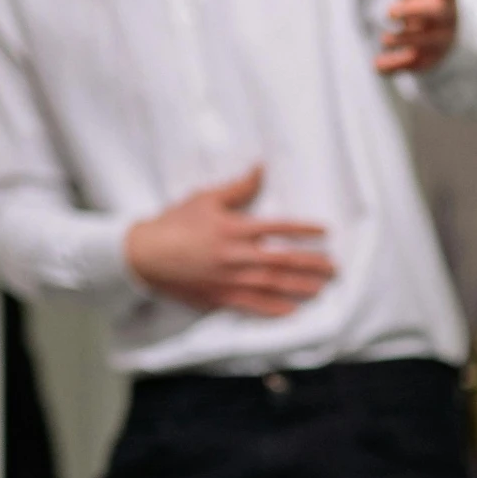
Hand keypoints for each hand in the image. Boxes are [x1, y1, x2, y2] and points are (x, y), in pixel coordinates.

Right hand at [124, 165, 334, 315]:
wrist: (141, 255)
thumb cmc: (173, 223)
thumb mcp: (205, 199)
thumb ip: (238, 187)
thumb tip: (261, 167)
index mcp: (234, 229)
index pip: (277, 228)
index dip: (303, 230)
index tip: (325, 232)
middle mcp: (235, 255)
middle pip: (282, 260)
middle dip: (312, 264)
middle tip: (335, 269)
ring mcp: (228, 279)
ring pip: (272, 284)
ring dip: (300, 287)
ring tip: (322, 288)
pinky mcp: (218, 296)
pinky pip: (251, 305)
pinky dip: (273, 308)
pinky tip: (292, 310)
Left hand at [377, 0, 460, 73]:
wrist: (439, 23)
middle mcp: (443, 14)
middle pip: (434, 14)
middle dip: (416, 12)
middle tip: (391, 11)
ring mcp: (435, 38)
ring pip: (422, 42)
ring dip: (404, 40)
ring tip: (385, 37)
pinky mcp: (425, 58)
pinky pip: (411, 65)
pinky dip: (395, 67)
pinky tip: (378, 67)